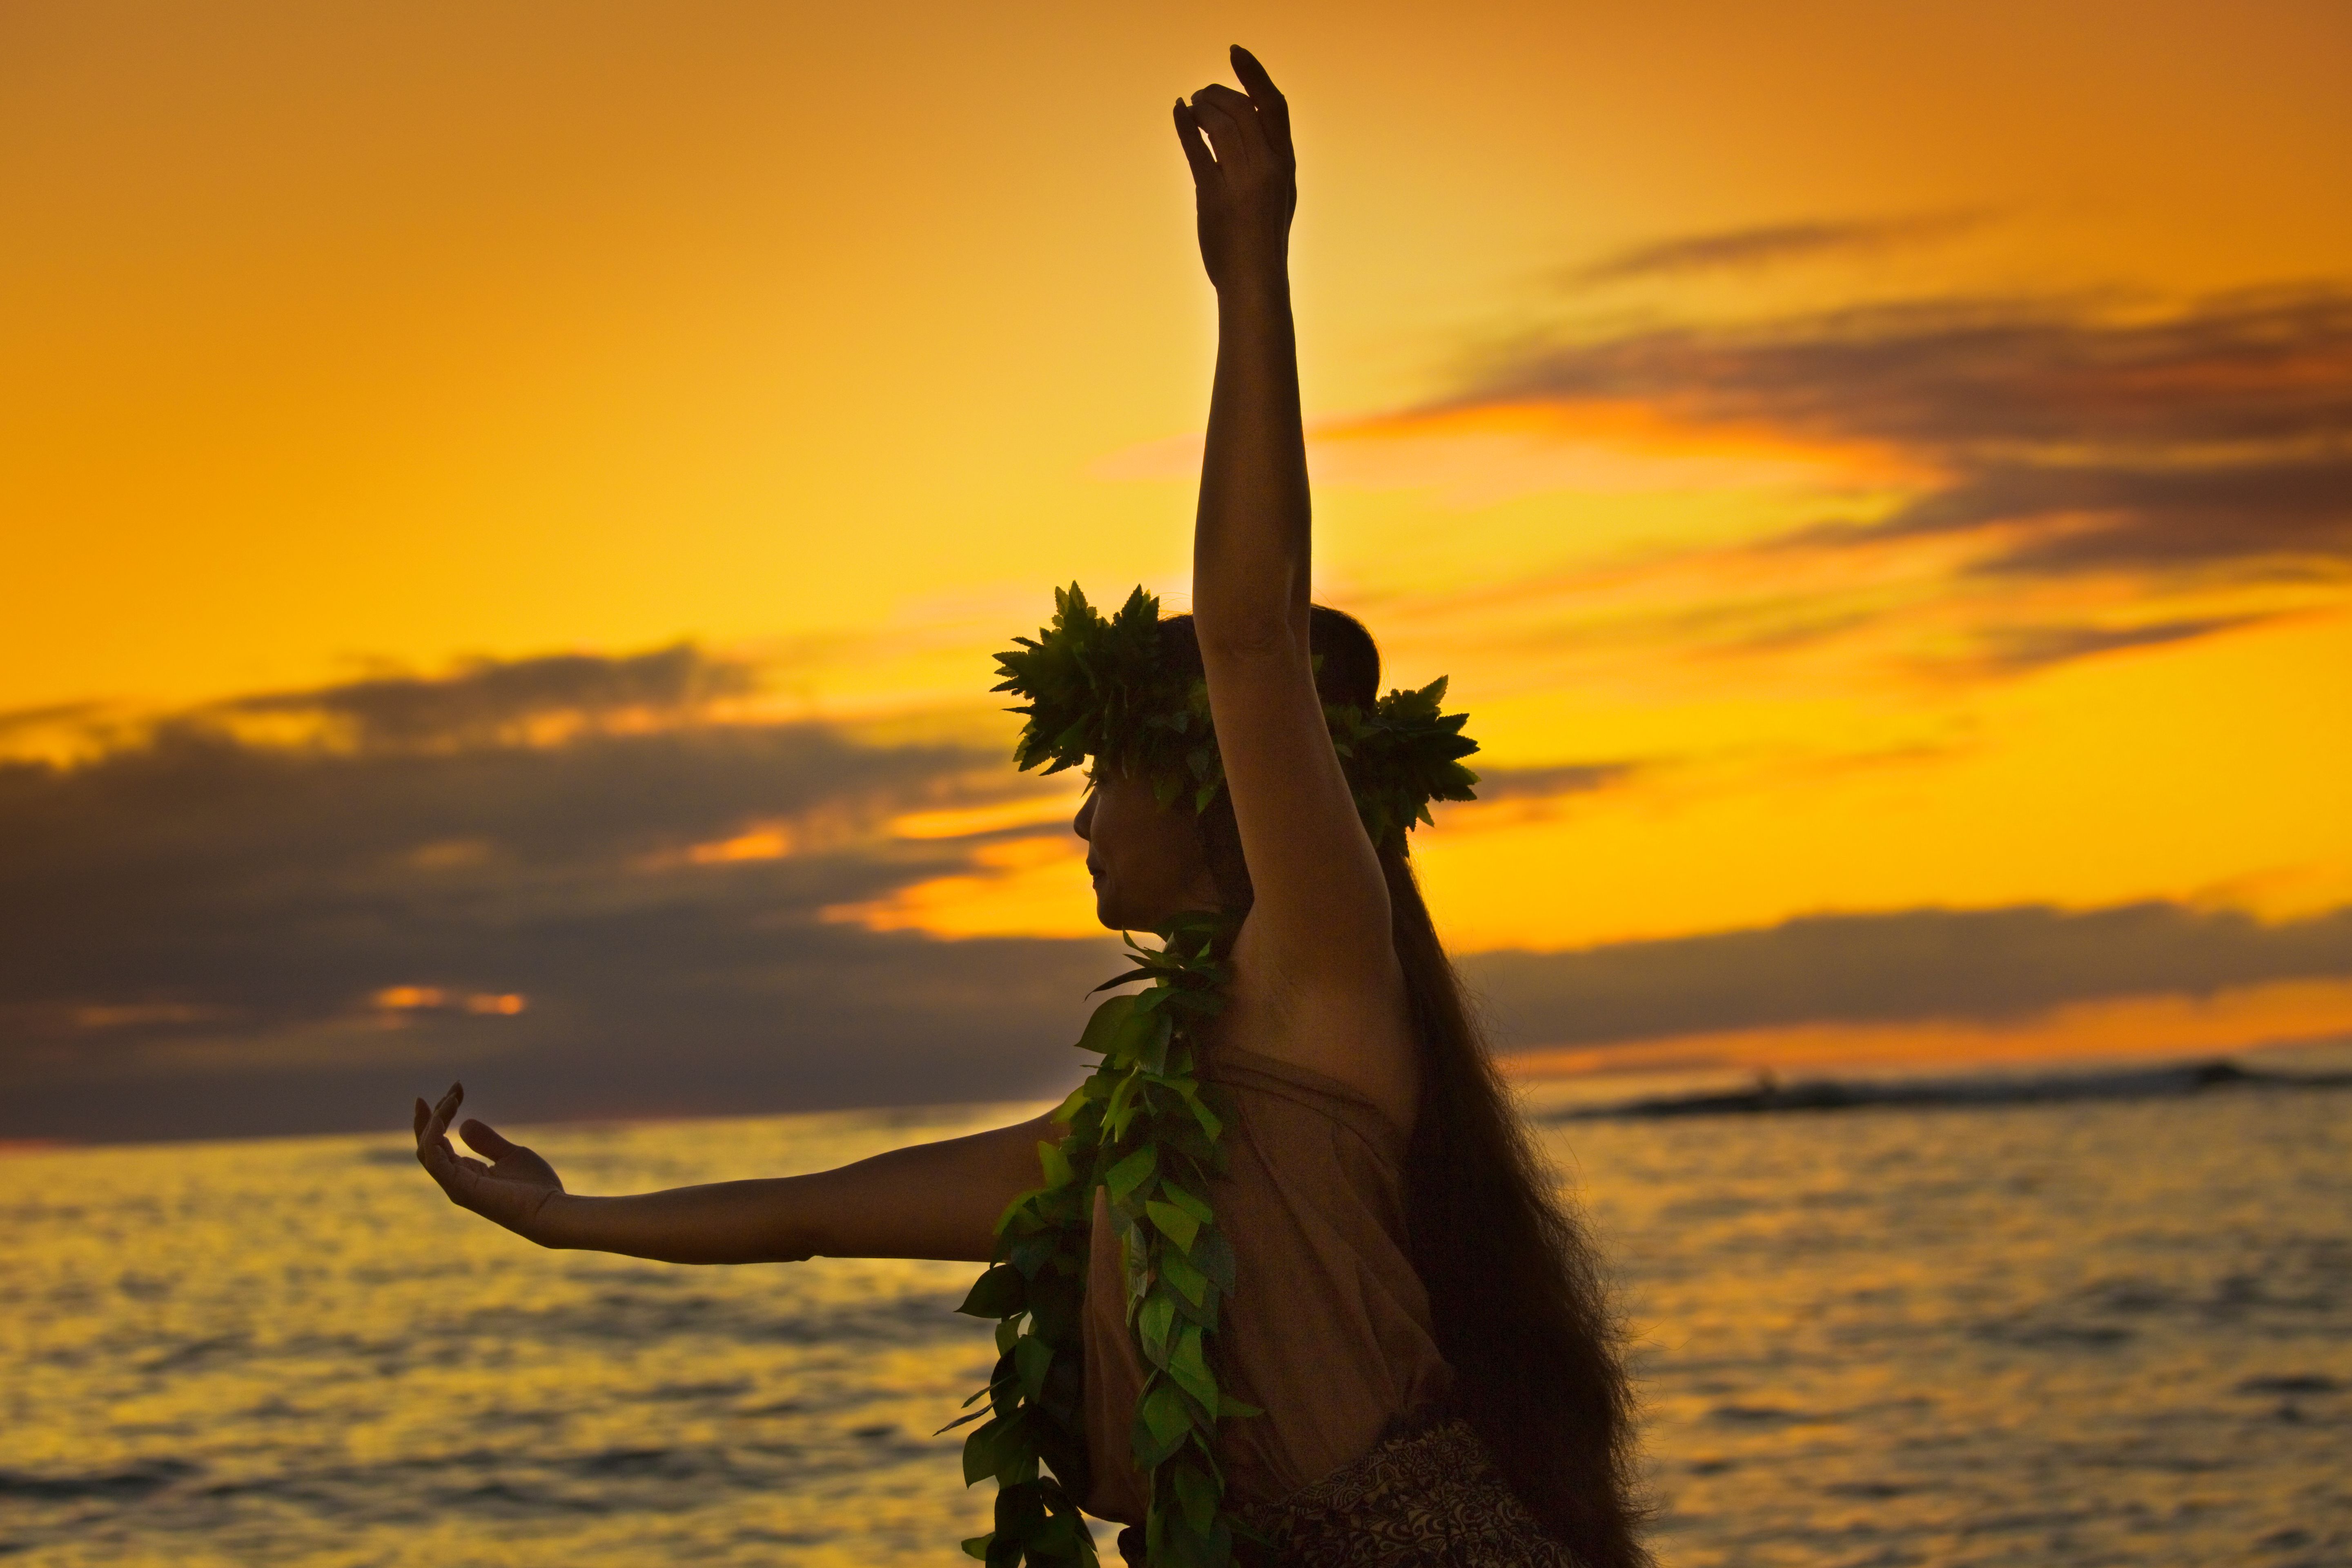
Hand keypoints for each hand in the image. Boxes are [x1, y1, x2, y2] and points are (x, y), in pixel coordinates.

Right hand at [413, 1082, 565, 1242]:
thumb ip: (487, 1141)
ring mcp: (455, 1186)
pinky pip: (435, 1161)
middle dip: (434, 1115)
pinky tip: (442, 1118)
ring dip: (435, 1121)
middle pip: (428, 1144)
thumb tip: (463, 1124)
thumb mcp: (510, 1154)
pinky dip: (433, 1137)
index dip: (442, 1115)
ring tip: (452, 1099)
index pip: (439, 1143)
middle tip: (453, 1090)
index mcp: (464, 1173)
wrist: (550, 1210)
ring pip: (427, 1150)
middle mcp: (455, 1180)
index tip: (456, 1090)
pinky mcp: (460, 1189)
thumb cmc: (535, 1187)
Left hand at [1173, 46, 1295, 294]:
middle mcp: (1268, 168)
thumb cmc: (1263, 240)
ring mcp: (1242, 182)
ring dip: (1202, 106)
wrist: (1255, 281)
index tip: (1235, 53)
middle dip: (1219, 93)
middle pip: (1242, 109)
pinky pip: (1196, 149)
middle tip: (1203, 93)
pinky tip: (1178, 111)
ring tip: (1192, 104)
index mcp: (1285, 164)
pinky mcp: (1215, 197)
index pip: (1273, 105)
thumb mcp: (1277, 194)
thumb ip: (1265, 161)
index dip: (1254, 74)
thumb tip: (1238, 129)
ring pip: (1220, 124)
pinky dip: (1185, 125)